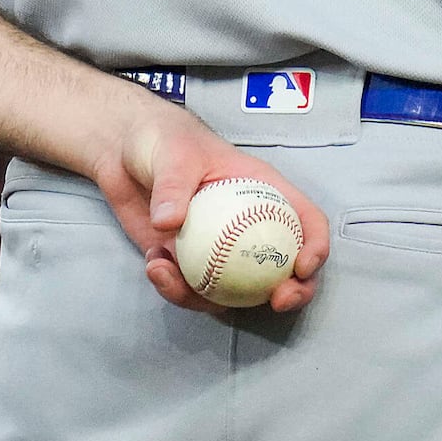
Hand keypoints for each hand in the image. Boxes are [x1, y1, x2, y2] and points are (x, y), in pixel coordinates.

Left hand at [89, 91, 330, 313]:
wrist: (125, 151)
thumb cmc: (163, 138)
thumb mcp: (173, 153)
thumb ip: (173, 186)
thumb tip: (169, 223)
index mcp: (263, 192)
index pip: (306, 220)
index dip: (316, 246)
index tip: (302, 267)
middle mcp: (249, 225)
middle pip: (285, 267)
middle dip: (292, 293)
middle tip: (276, 302)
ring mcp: (221, 250)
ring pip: (238, 291)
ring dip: (209, 300)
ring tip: (168, 276)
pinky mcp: (190, 264)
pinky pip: (194, 291)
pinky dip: (174, 288)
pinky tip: (152, 264)